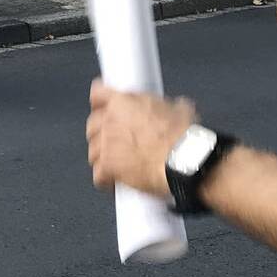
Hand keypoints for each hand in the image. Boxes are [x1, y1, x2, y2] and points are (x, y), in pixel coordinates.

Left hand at [87, 82, 195, 197]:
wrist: (185, 160)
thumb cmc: (183, 136)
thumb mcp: (180, 109)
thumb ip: (168, 106)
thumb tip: (176, 107)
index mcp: (124, 102)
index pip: (99, 95)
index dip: (101, 102)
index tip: (102, 107)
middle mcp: (110, 121)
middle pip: (92, 125)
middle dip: (101, 133)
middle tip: (115, 140)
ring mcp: (106, 145)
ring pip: (93, 152)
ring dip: (103, 158)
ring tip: (118, 164)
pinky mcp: (108, 168)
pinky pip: (98, 176)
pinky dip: (106, 180)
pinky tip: (115, 182)